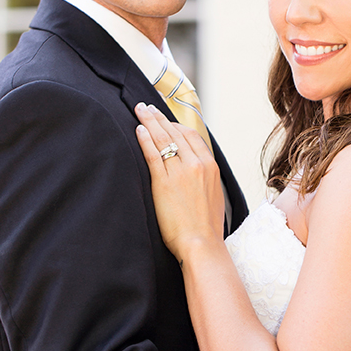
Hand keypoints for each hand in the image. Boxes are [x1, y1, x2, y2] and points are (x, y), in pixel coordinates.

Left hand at [135, 103, 223, 260]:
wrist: (201, 243)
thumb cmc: (206, 226)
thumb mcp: (213, 195)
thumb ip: (204, 178)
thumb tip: (194, 173)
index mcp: (211, 166)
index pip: (191, 135)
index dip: (175, 124)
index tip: (164, 119)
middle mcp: (197, 164)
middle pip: (175, 132)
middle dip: (159, 117)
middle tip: (146, 107)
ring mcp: (180, 172)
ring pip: (162, 139)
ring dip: (149, 121)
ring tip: (139, 111)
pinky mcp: (164, 183)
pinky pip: (152, 154)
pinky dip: (144, 139)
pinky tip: (138, 129)